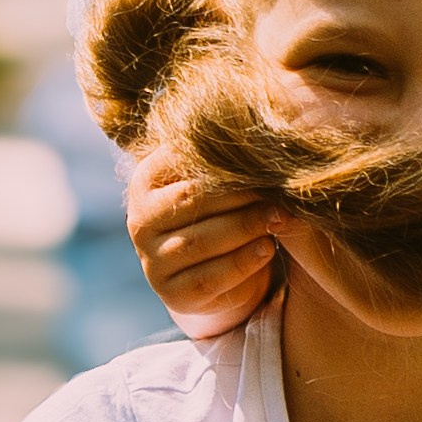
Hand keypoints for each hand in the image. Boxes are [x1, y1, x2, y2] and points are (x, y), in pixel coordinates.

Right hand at [125, 142, 276, 337]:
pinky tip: (267, 249)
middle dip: (241, 196)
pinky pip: (209, 278)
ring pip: (200, 241)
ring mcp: (152, 261)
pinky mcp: (172, 295)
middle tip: (281, 190)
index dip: (224, 161)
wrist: (217, 270)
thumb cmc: (221, 210)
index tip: (264, 156)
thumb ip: (227, 156)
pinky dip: (242, 263)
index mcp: (145, 180)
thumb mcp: (216, 180)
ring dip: (246, 228)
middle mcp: (140, 221)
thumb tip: (268, 126)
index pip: (182, 164)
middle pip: (191, 202)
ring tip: (280, 217)